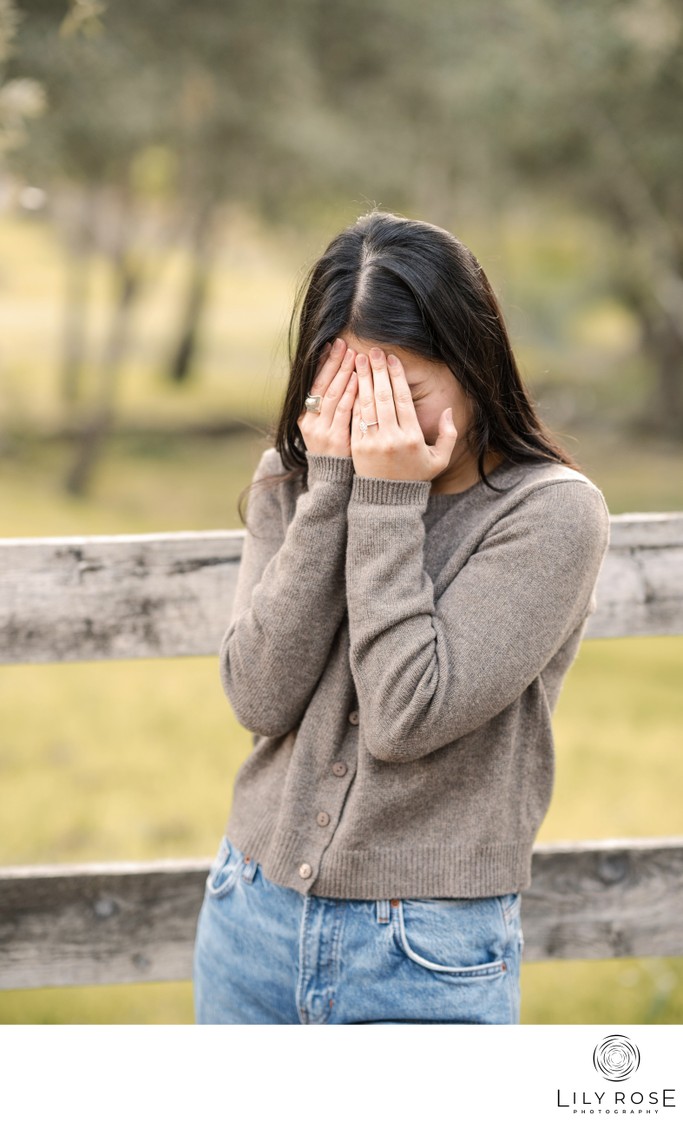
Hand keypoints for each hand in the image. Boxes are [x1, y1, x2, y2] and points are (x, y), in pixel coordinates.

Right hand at [297, 338, 357, 457]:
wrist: (334, 483)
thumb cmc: (335, 451)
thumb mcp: (325, 428)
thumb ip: (329, 405)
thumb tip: (338, 374)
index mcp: (304, 417)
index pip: (313, 383)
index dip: (322, 363)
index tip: (331, 344)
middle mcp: (310, 423)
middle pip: (323, 385)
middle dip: (334, 362)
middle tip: (343, 343)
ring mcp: (322, 432)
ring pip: (333, 396)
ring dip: (344, 373)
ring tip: (353, 355)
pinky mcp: (336, 440)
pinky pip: (344, 412)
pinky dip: (351, 393)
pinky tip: (358, 379)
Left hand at [351, 347, 456, 480]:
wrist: (387, 502)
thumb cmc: (415, 477)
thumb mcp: (439, 460)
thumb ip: (448, 435)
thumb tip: (449, 411)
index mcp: (412, 438)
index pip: (403, 400)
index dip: (397, 377)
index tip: (392, 359)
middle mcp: (392, 438)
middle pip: (383, 397)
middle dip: (377, 371)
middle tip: (373, 352)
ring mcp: (372, 442)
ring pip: (366, 404)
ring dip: (362, 380)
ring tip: (359, 360)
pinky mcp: (357, 447)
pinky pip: (355, 418)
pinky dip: (353, 399)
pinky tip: (351, 383)